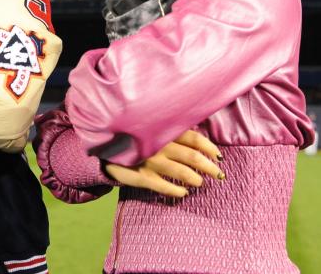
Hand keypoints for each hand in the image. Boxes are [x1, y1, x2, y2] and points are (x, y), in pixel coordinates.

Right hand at [104, 130, 223, 197]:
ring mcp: (150, 161)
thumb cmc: (130, 136)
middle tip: (219, 174)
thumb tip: (196, 136)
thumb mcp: (149, 126)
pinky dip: (175, 191)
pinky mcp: (141, 176)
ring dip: (194, 178)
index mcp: (162, 131)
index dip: (209, 148)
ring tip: (200, 183)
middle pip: (192, 156)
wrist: (101, 147)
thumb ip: (169, 129)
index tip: (219, 156)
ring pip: (180, 172)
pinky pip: (163, 186)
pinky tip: (183, 193)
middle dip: (209, 167)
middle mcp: (159, 145)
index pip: (193, 138)